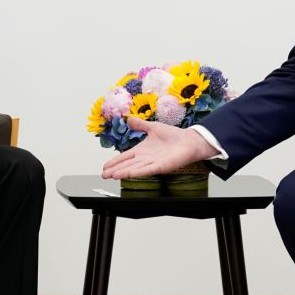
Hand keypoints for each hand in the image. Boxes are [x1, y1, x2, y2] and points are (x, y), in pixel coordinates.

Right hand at [101, 116, 217, 179]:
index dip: (115, 162)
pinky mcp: (162, 166)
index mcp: (143, 150)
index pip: (125, 157)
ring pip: (134, 169)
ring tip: (112, 176)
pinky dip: (137, 172)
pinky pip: (147, 170)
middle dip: (115, 170)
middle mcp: (146, 158)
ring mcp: (153, 163)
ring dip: (123, 172)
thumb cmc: (174, 136)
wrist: (190, 141)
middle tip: (104, 175)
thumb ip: (140, 125)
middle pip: (127, 165)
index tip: (105, 167)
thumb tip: (128, 119)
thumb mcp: (152, 127)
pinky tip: (129, 174)